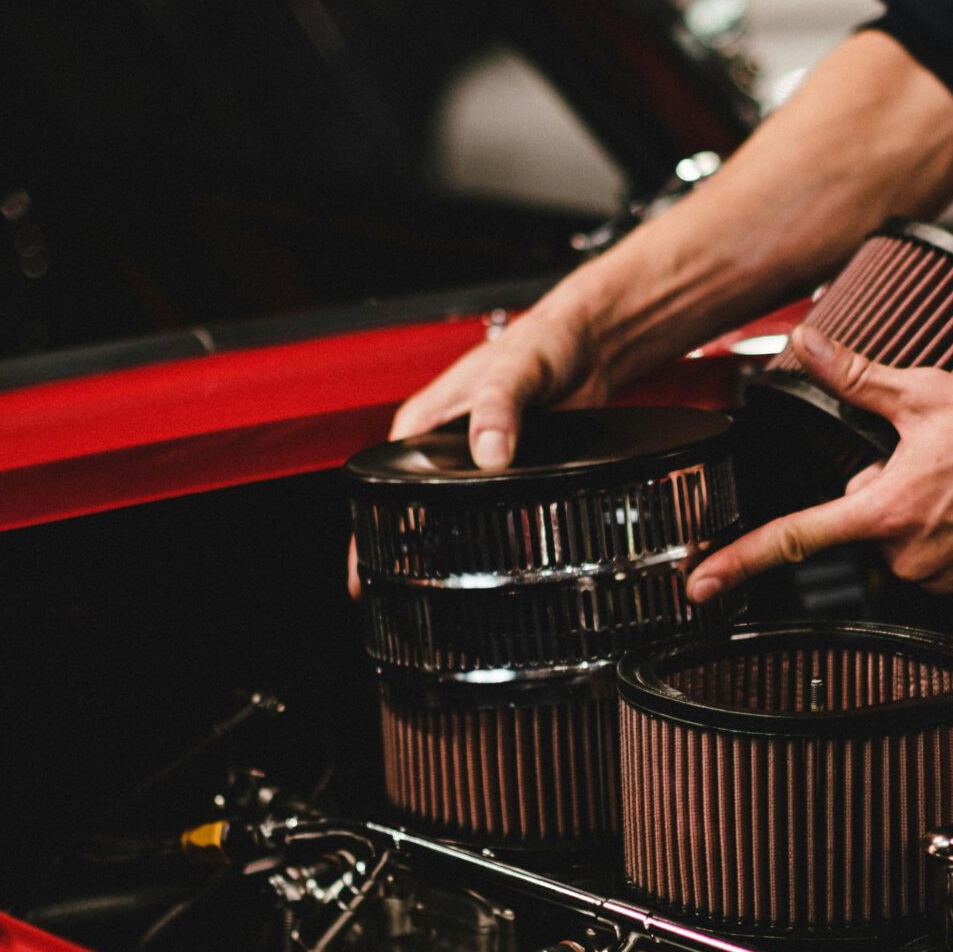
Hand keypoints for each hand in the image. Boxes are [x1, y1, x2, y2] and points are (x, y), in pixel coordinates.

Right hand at [349, 300, 612, 597]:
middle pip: (407, 513)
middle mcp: (442, 450)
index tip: (362, 576)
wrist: (590, 345)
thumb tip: (489, 453)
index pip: (378, 487)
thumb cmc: (543, 342)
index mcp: (423, 424)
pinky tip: (490, 574)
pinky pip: (488, 518)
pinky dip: (484, 546)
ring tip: (437, 606)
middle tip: (399, 609)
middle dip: (398, 560)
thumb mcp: (516, 370)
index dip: (367, 534)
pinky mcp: (508, 477)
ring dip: (442, 558)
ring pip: (448, 522)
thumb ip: (499, 407)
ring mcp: (473, 467)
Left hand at [687, 327, 952, 606]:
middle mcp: (910, 556)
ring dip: (922, 515)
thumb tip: (807, 346)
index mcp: (885, 510)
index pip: (794, 538)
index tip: (701, 585)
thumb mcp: (926, 393)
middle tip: (929, 463)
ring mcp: (945, 579)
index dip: (738, 562)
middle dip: (884, 495)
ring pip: (905, 546)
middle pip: (865, 526)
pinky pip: (944, 564)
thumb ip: (857, 376)